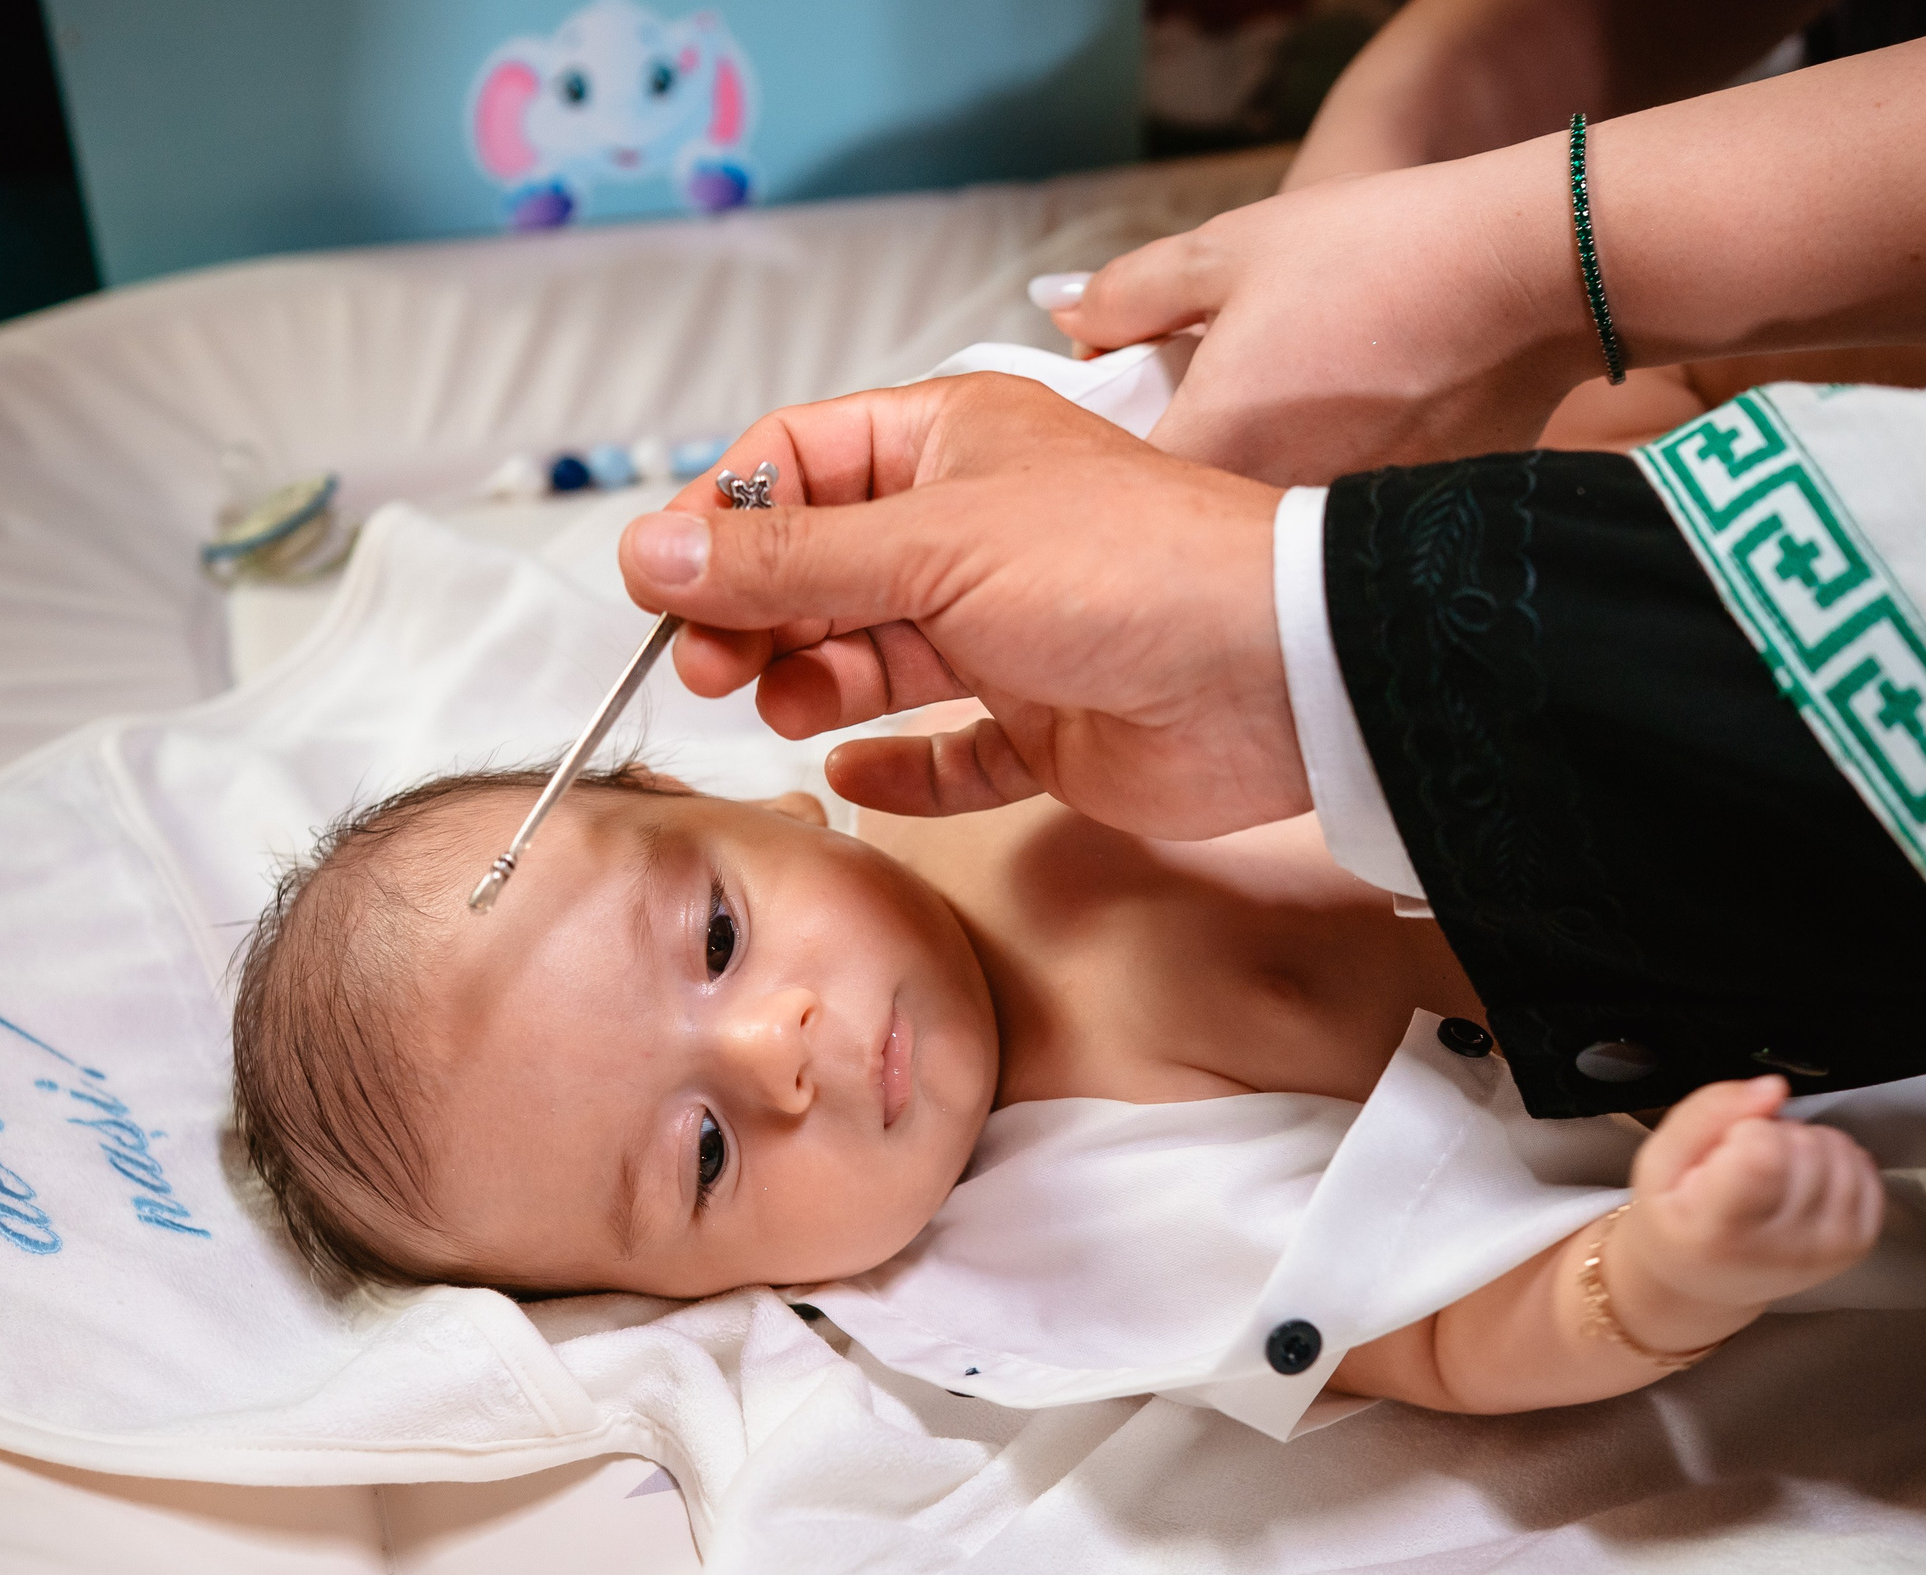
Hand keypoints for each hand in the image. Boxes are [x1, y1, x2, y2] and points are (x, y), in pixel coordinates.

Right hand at [616, 372, 1304, 839]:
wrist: (1275, 674)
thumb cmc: (1126, 568)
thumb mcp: (932, 543)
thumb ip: (788, 561)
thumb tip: (651, 552)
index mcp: (951, 446)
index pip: (799, 463)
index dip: (725, 519)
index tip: (663, 582)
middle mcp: (973, 532)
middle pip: (822, 568)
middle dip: (755, 613)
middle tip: (707, 664)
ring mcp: (1007, 633)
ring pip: (872, 660)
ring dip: (812, 684)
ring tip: (782, 705)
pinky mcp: (1043, 728)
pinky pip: (947, 754)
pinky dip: (896, 769)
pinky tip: (852, 776)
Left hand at [1049, 136, 1596, 484]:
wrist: (1528, 274)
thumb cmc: (1376, 252)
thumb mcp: (1228, 251)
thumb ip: (1129, 293)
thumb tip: (1064, 316)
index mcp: (1207, 449)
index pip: (1105, 496)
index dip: (1096, 464)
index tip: (1111, 423)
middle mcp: (1263, 519)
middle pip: (1178, 529)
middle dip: (1172, 484)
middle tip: (1195, 418)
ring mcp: (1334, 536)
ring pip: (1256, 537)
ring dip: (1248, 495)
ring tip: (1289, 417)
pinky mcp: (1395, 535)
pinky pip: (1329, 533)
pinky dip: (1322, 496)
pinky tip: (1354, 431)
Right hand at [1619, 1077, 1884, 1323]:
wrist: (1704, 1280)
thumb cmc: (1677, 1218)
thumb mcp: (1660, 1161)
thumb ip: (1707, 1112)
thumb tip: (1774, 1088)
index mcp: (1721, 1231)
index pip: (1763, 1152)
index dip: (1743, 1131)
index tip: (1721, 1155)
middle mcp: (1784, 1248)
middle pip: (1804, 1144)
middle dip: (1774, 1134)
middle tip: (1743, 1165)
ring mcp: (1828, 1249)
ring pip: (1839, 1149)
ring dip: (1805, 1144)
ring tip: (1772, 1171)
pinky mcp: (1857, 1245)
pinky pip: (1866, 1170)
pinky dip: (1836, 1160)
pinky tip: (1803, 1180)